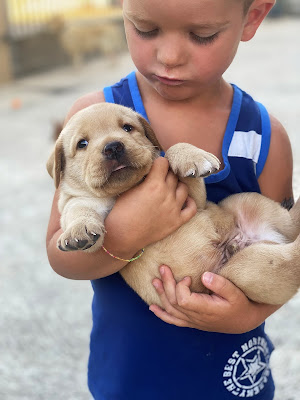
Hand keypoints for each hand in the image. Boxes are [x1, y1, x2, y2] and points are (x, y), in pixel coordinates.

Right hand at [104, 157, 196, 253]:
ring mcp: (174, 209)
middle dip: (167, 172)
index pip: (164, 162)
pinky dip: (189, 202)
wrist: (122, 236)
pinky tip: (183, 199)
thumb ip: (142, 177)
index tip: (155, 166)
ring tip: (170, 187)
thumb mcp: (129, 188)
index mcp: (154, 184)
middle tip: (160, 176)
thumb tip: (150, 169)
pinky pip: (192, 208)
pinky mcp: (177, 222)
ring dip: (177, 185)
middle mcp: (167, 195)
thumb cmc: (121, 212)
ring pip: (184, 188)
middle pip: (173, 175)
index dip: (158, 162)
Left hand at [150, 265, 279, 333]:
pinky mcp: (192, 322)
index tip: (188, 277)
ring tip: (155, 281)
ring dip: (161, 295)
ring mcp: (193, 321)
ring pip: (171, 311)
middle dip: (166, 284)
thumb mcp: (235, 293)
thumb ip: (221, 284)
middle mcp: (197, 318)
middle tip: (163, 268)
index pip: (183, 300)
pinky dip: (162, 314)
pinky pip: (173, 320)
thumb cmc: (240, 304)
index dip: (180, 287)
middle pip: (174, 303)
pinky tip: (152, 308)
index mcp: (206, 310)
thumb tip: (204, 275)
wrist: (244, 321)